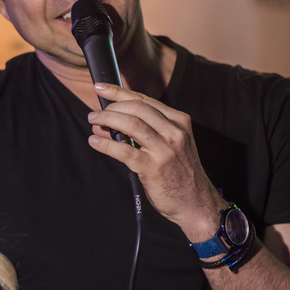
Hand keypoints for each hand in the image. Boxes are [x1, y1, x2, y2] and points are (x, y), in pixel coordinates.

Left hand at [86, 83, 224, 235]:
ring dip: (107, 120)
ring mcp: (165, 150)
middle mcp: (174, 132)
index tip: (101, 87)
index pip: (144, 99)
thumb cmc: (179, 172)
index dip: (119, 91)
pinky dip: (107, 144)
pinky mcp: (154, 168)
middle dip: (111, 107)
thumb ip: (148, 129)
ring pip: (131, 125)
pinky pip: (125, 151)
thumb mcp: (173, 143)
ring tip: (94, 123)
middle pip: (136, 108)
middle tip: (95, 113)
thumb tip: (111, 120)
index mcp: (178, 121)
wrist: (195, 202)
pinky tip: (95, 142)